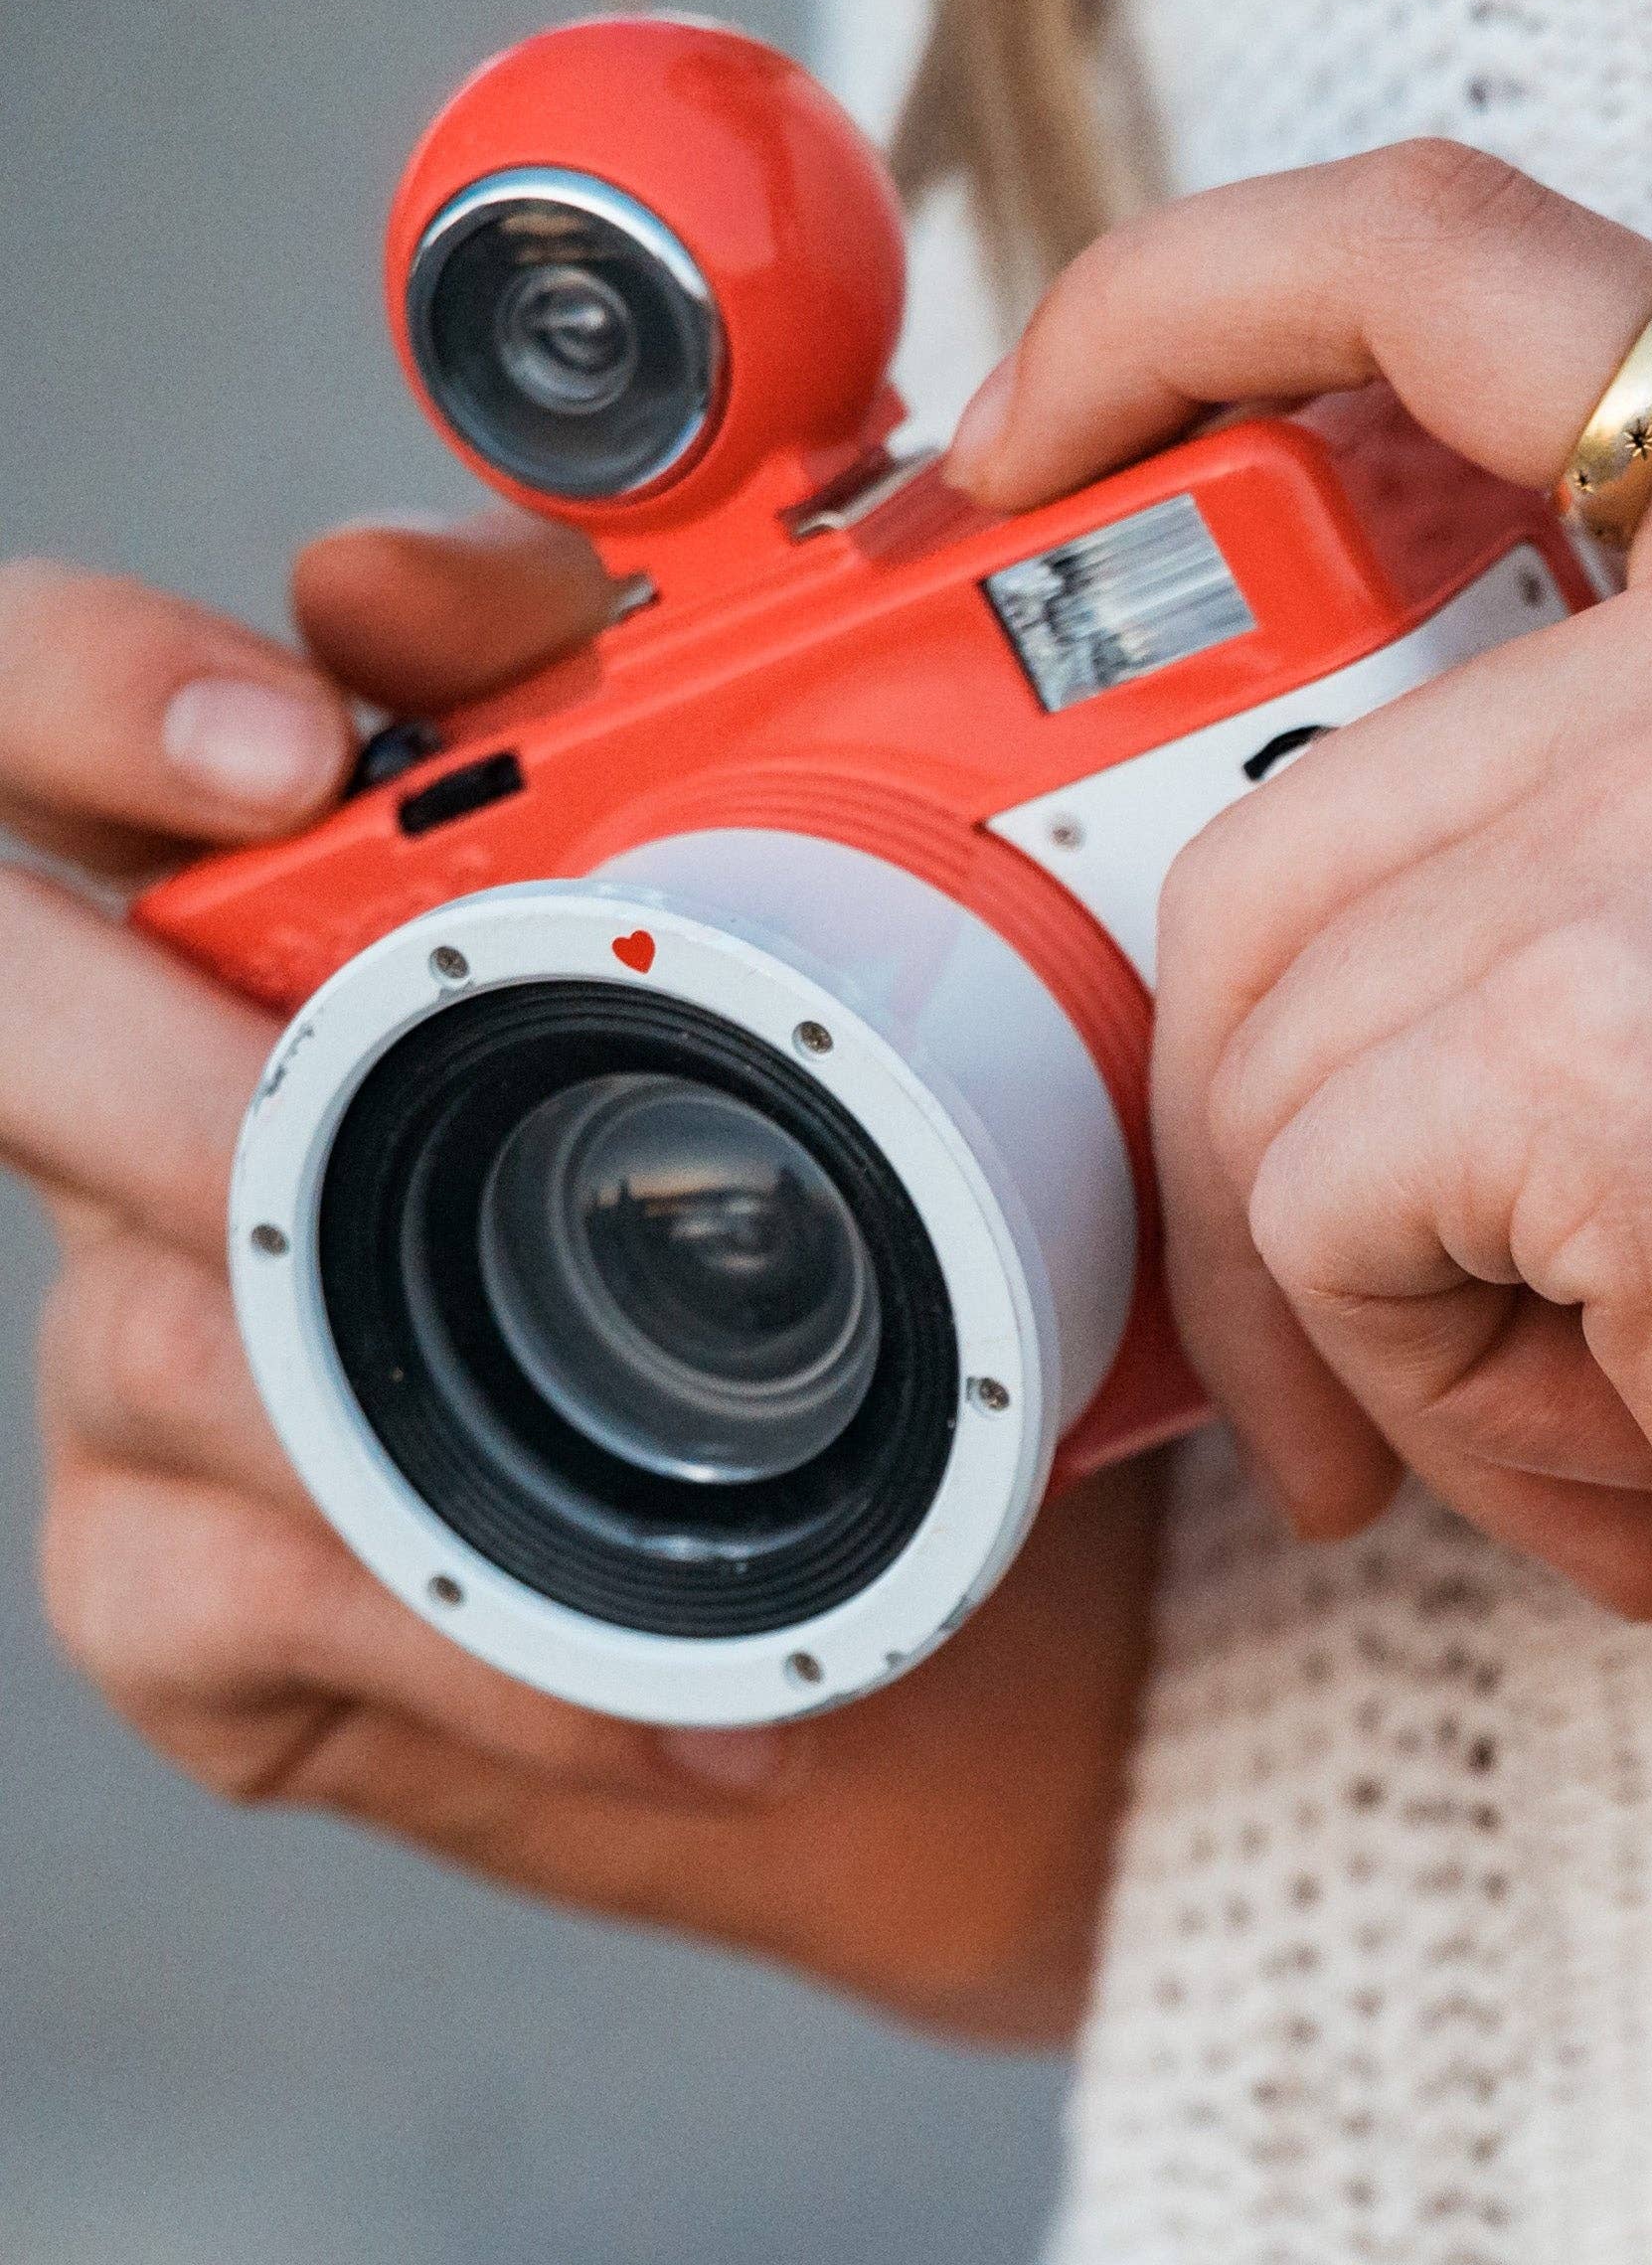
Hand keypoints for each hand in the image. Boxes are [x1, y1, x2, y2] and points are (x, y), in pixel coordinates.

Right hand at [3, 526, 1157, 2043]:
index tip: (296, 743)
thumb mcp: (842, 1033)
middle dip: (116, 1039)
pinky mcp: (181, 1592)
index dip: (102, 690)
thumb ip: (698, 785)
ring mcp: (149, 1359)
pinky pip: (258, 1596)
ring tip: (653, 1471)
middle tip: (283, 1093)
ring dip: (403, 1404)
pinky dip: (485, 1649)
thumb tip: (567, 572)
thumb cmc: (875, 1310)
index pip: (64, 726)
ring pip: (161, 1329)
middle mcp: (165, 1119)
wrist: (950, 1647)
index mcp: (283, 933)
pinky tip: (657, 1692)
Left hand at [949, 145, 1651, 1908]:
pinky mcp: (1608, 1033)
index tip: (1027, 455)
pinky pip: (1305, 1216)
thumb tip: (1239, 945)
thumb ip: (1603, 836)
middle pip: (1265, 836)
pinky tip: (1651, 1466)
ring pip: (1259, 1054)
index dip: (1178, 312)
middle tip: (1427, 1372)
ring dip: (1380, 1322)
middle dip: (1282, 1162)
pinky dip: (1425, 1405)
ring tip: (1635, 1426)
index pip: (1449, 265)